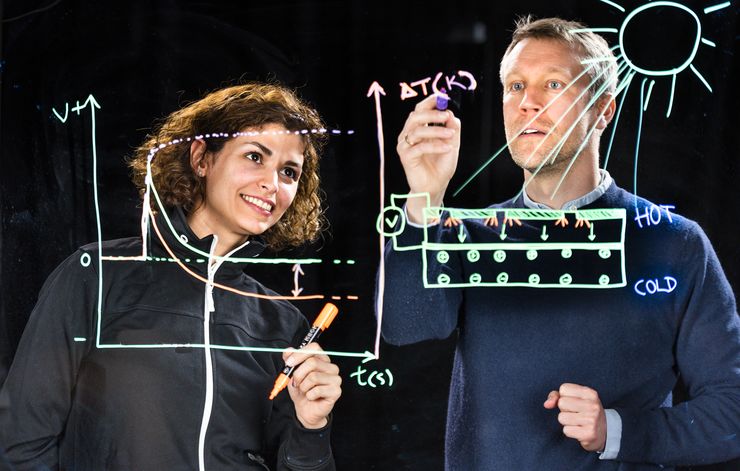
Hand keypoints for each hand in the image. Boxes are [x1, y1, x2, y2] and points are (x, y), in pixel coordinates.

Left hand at [283, 342, 341, 428]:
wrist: (305, 409)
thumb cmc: (301, 389)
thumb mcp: (292, 374)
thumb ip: (290, 360)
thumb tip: (288, 350)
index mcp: (322, 359)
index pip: (314, 347)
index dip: (300, 354)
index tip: (289, 363)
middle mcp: (331, 367)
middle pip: (312, 362)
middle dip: (298, 374)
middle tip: (295, 383)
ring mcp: (335, 378)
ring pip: (313, 377)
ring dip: (303, 386)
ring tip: (305, 390)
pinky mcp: (336, 391)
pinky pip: (317, 390)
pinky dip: (309, 395)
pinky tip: (312, 397)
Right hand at [397, 93, 460, 223]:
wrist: (436, 186)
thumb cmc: (441, 165)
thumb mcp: (452, 144)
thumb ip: (452, 129)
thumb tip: (451, 114)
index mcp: (419, 128)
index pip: (420, 110)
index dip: (429, 102)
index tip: (442, 99)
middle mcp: (409, 134)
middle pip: (415, 116)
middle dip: (431, 114)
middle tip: (446, 116)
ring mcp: (405, 145)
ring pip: (417, 130)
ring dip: (436, 131)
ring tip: (450, 135)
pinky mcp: (406, 157)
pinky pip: (420, 147)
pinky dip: (435, 146)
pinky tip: (447, 148)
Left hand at [544, 383, 606, 451]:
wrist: (605, 432)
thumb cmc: (585, 411)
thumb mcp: (575, 398)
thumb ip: (557, 396)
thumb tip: (547, 404)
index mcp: (590, 393)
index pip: (564, 388)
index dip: (564, 396)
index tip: (574, 402)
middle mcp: (593, 405)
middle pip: (561, 403)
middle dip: (564, 409)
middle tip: (576, 413)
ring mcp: (592, 420)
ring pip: (562, 417)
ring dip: (566, 421)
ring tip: (577, 422)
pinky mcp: (589, 434)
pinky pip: (566, 430)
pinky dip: (570, 431)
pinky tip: (579, 430)